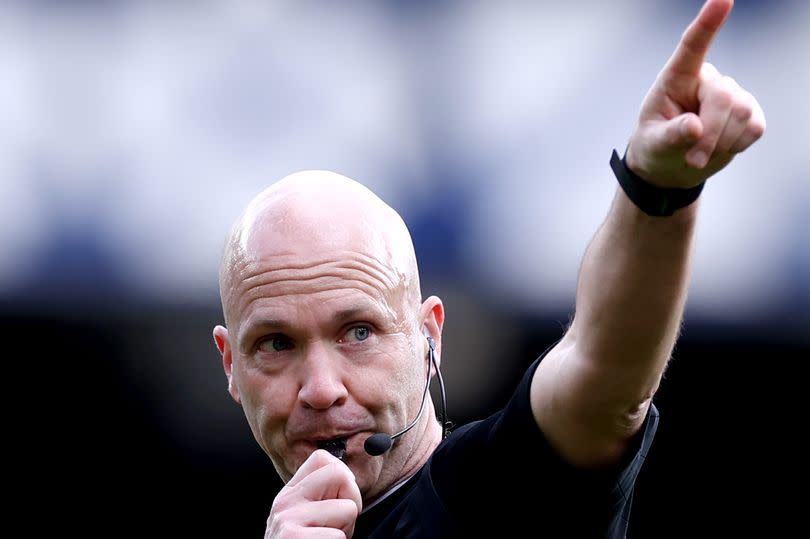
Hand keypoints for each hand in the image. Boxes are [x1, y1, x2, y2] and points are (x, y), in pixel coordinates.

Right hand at [264, 450, 362, 537]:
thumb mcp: (307, 519)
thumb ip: (320, 497)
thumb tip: (349, 479)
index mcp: (290, 494)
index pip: (322, 459)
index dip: (342, 477)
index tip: (339, 499)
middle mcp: (285, 502)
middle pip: (339, 474)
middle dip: (351, 500)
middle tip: (339, 525)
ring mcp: (288, 520)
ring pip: (347, 508)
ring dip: (346, 531)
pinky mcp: (295, 538)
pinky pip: (339, 536)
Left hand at [625, 0, 764, 187]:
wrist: (673, 166)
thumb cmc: (655, 147)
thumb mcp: (653, 144)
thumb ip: (670, 136)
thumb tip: (694, 127)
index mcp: (676, 78)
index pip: (693, 46)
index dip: (708, 23)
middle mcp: (707, 79)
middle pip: (724, 97)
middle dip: (710, 134)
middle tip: (692, 159)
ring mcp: (732, 94)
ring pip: (741, 113)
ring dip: (720, 143)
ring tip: (697, 155)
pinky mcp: (749, 113)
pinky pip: (754, 128)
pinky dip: (735, 146)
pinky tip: (719, 148)